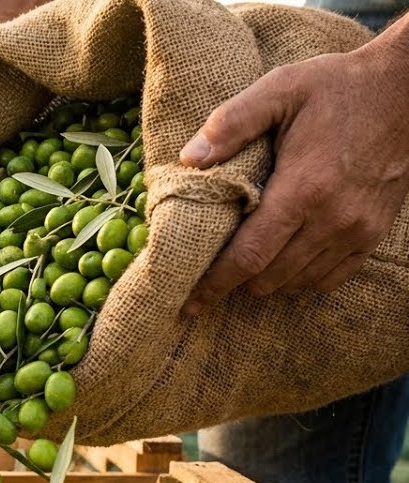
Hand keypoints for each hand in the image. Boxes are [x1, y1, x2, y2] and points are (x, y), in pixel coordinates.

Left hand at [180, 35, 408, 314]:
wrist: (407, 88)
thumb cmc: (337, 87)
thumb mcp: (280, 89)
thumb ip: (231, 123)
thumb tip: (189, 159)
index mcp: (303, 187)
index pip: (249, 256)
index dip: (215, 283)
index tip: (190, 302)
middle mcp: (333, 218)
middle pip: (270, 277)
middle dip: (235, 283)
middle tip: (210, 278)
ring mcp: (358, 229)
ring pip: (299, 282)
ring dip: (268, 281)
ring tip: (245, 266)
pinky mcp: (375, 233)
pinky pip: (332, 277)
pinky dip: (302, 278)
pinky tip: (285, 261)